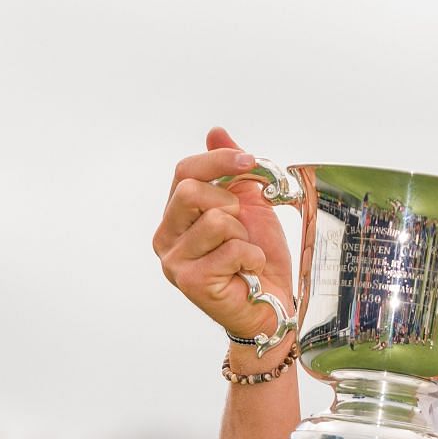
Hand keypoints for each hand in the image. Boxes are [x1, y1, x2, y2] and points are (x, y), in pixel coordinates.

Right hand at [152, 127, 294, 341]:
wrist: (272, 307)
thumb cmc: (257, 259)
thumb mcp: (249, 206)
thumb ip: (231, 171)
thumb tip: (215, 131)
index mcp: (175, 216)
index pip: (184, 171)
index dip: (218, 160)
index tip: (250, 161)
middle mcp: (165, 238)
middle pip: (191, 191)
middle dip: (230, 203)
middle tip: (242, 227)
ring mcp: (174, 262)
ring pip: (217, 221)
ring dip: (244, 236)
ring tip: (243, 256)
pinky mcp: (191, 282)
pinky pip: (232, 249)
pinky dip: (252, 258)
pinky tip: (247, 274)